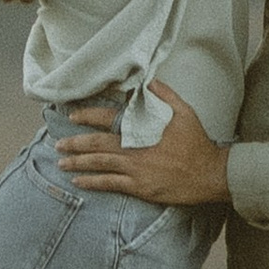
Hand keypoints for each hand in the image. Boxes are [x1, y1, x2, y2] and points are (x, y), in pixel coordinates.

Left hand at [56, 85, 232, 205]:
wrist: (210, 174)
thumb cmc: (198, 143)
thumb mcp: (185, 112)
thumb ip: (165, 95)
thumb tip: (149, 81)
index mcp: (143, 129)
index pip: (109, 119)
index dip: (88, 117)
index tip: (73, 116)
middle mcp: (135, 149)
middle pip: (97, 145)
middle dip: (75, 143)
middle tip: (59, 144)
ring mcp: (136, 170)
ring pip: (99, 165)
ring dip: (78, 163)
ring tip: (62, 163)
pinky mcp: (140, 188)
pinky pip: (110, 184)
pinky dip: (92, 183)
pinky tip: (79, 182)